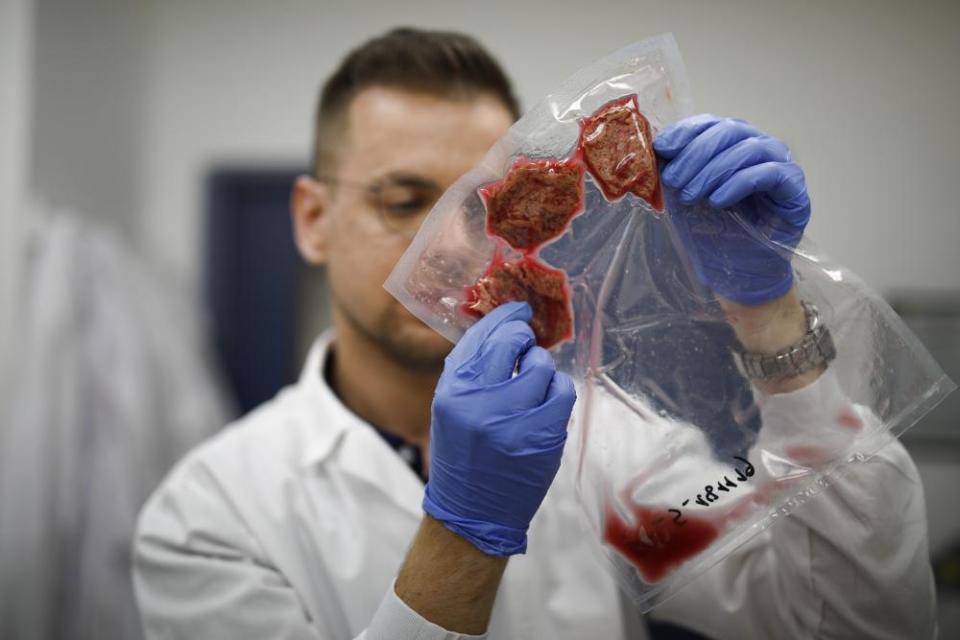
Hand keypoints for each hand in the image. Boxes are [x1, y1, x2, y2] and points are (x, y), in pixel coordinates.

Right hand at [423, 301, 575, 555]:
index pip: (481, 336)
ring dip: (541, 368)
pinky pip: (561, 392)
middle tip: (527, 342)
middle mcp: (479, 401)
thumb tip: (502, 327)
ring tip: (533, 383)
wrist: (473, 511)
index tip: (518, 311)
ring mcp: (513, 419)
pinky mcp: (542, 435)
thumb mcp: (451, 407)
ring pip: (541, 365)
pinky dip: (557, 391)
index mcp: (452, 391)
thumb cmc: (463, 455)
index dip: (503, 317)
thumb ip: (472, 370)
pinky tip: (547, 401)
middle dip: (523, 336)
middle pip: (510, 342)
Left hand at [654, 114, 810, 304]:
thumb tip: (652, 149)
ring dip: (713, 170)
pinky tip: (718, 201)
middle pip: (729, 130)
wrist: (739, 272)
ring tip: (691, 196)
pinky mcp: (794, 187)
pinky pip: (769, 173)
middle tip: (674, 180)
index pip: (710, 123)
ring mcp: (780, 163)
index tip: (661, 148)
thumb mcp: (684, 199)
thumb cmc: (713, 233)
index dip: (685, 132)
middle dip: (695, 154)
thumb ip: (673, 172)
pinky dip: (738, 183)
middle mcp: (759, 146)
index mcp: (731, 144)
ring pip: (748, 148)